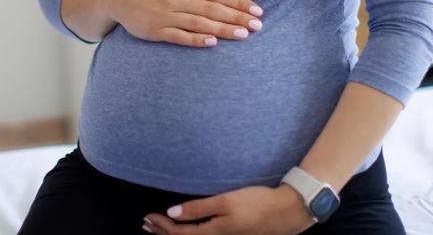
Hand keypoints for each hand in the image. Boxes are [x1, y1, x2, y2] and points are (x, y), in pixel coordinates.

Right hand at [104, 0, 263, 47]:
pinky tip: (214, 43)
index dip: (237, 2)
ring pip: (199, 24)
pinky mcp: (155, 31)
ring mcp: (164, 15)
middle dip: (236, 17)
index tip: (256, 9)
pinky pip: (179, 36)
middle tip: (258, 25)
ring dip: (223, 30)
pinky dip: (197, 40)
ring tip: (243, 34)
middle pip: (211, 9)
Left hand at [144, 185, 313, 234]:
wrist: (286, 212)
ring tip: (159, 228)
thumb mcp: (225, 202)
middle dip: (163, 232)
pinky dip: (189, 234)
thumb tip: (172, 214)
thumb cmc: (257, 203)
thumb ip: (198, 209)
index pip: (178, 233)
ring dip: (174, 234)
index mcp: (212, 234)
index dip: (161, 226)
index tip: (148, 217)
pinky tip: (189, 229)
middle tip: (146, 223)